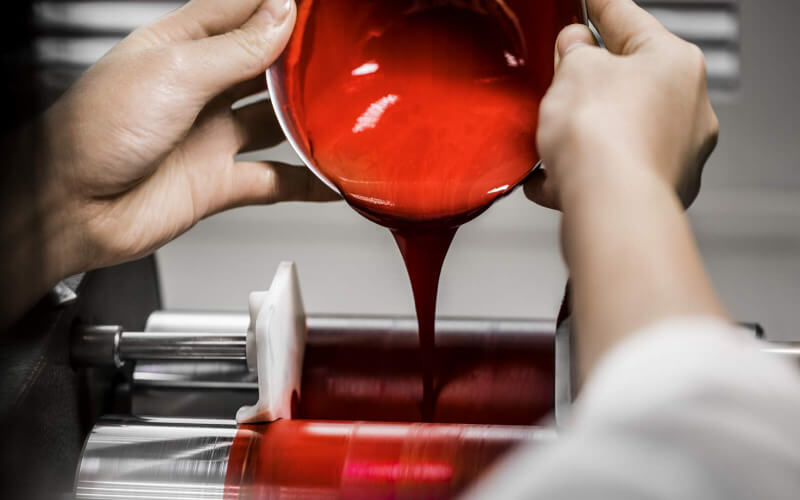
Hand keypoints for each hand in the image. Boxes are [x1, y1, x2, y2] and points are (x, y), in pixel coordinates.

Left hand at [40, 0, 336, 274]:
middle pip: (266, 68)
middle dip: (303, 63)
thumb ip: (236, 48)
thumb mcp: (175, 73)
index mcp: (182, 47)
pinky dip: (307, 182)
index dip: (282, 7)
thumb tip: (283, 15)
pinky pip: (276, 180)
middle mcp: (201, 89)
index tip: (321, 10)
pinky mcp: (220, 182)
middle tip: (343, 61)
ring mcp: (212, 136)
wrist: (70, 209)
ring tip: (346, 115)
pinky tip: (332, 178)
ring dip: (309, 121)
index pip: (243, 13)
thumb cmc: (95, 133)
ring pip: (277, 124)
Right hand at [524, 0, 718, 209]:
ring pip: (620, 130)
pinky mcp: (658, 191)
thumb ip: (574, 51)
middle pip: (628, 80)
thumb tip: (577, 48)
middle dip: (589, 81)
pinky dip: (584, 171)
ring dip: (584, 131)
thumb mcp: (574, 70)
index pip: (628, 19)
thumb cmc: (604, 138)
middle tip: (558, 77)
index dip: (599, 6)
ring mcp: (677, 153)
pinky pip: (613, 170)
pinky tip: (554, 177)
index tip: (588, 1)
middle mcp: (688, 108)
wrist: (610, 204)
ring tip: (551, 139)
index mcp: (675, 62)